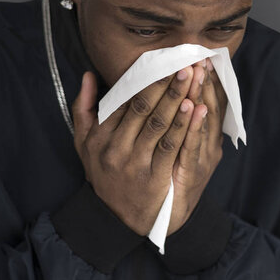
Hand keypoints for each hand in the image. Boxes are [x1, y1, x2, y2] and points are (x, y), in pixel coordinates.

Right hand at [71, 66, 195, 235]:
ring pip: (159, 125)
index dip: (145, 79)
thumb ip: (84, 108)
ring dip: (177, 98)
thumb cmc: (102, 173)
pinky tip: (195, 108)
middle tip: (182, 62)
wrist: (114, 218)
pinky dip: (184, 126)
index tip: (162, 61)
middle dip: (165, 83)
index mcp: (100, 136)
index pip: (124, 101)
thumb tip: (89, 75)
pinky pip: (172, 148)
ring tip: (192, 77)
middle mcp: (116, 148)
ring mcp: (136, 164)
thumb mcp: (83, 143)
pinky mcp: (155, 178)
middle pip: (144, 109)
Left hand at [167, 57, 227, 235]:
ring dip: (201, 95)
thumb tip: (178, 94)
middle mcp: (208, 144)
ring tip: (198, 72)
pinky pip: (193, 146)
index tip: (197, 57)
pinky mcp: (194, 172)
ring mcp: (202, 157)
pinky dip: (195, 126)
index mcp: (203, 136)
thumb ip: (177, 121)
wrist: (167, 218)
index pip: (207, 101)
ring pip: (204, 122)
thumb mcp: (180, 148)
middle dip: (203, 81)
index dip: (204, 80)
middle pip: (207, 106)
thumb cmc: (171, 178)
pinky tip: (194, 107)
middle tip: (198, 57)